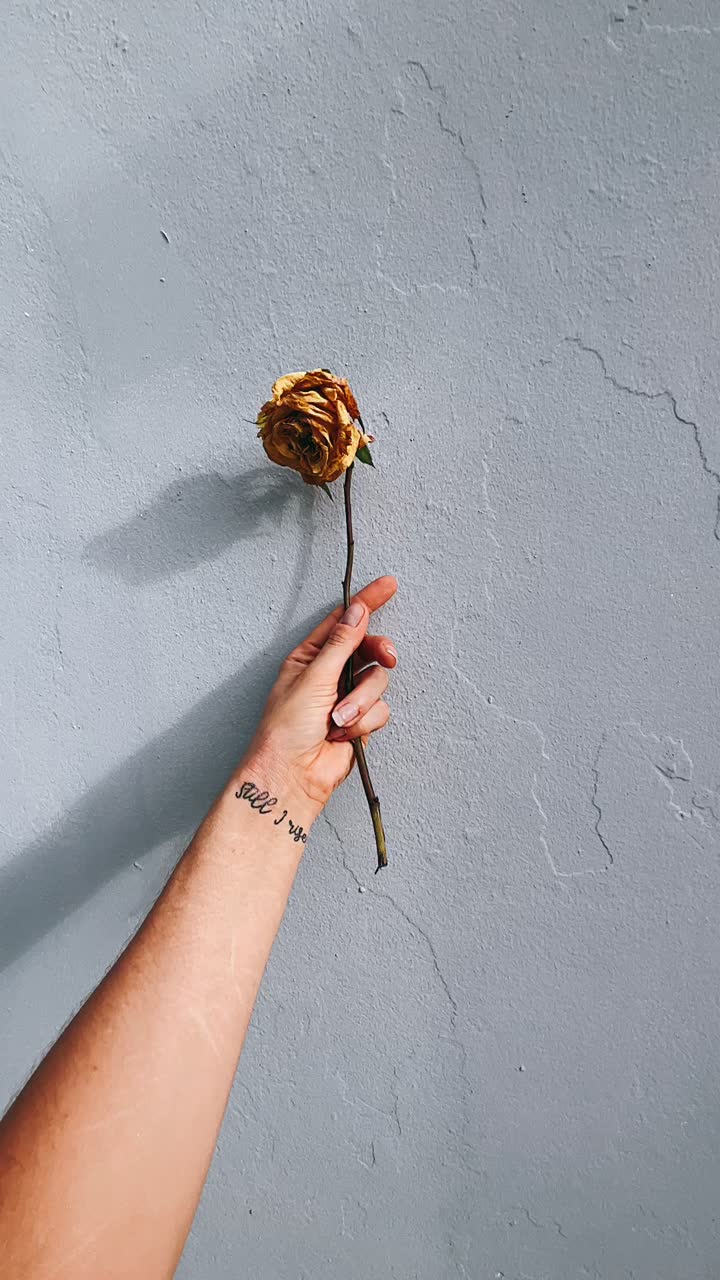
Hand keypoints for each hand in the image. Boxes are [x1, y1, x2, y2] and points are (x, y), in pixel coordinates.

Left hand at [243, 576, 397, 817]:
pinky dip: (364, 722)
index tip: (390, 585)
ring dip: (360, 702)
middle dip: (378, 654)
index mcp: (310, 656)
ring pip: (377, 682)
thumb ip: (341, 643)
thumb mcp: (313, 677)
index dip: (367, 602)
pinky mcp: (360, 721)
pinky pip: (380, 710)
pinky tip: (343, 734)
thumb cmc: (286, 728)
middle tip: (386, 657)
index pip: (343, 621)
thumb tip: (358, 611)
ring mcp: (346, 697)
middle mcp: (330, 674)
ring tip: (338, 719)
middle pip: (369, 648)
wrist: (292, 776)